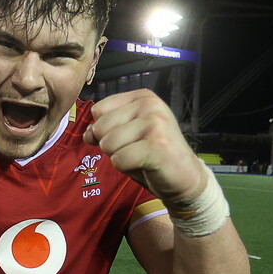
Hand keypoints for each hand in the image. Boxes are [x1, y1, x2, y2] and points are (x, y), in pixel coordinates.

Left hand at [84, 89, 202, 203]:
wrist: (185, 176)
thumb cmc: (154, 154)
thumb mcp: (128, 133)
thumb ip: (106, 127)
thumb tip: (87, 133)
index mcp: (143, 97)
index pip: (99, 110)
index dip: (103, 129)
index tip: (126, 137)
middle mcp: (150, 105)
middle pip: (101, 127)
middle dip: (112, 146)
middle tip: (136, 150)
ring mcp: (155, 124)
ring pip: (108, 144)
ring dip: (120, 158)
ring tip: (141, 157)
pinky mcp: (156, 146)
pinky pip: (119, 160)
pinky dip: (127, 168)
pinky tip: (146, 165)